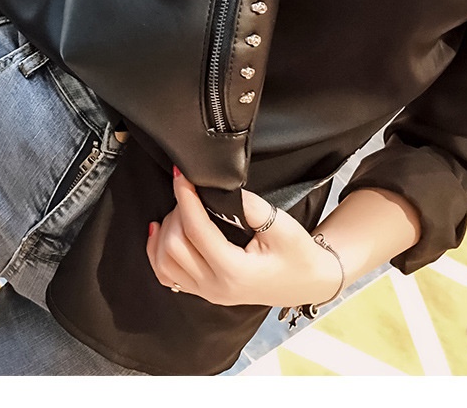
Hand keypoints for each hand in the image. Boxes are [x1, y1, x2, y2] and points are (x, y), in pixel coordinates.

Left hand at [146, 168, 341, 307]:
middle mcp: (215, 287)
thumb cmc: (298, 255)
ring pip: (164, 262)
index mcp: (234, 271)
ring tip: (182, 209)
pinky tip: (161, 231)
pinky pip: (167, 275)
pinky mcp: (204, 291)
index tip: (180, 174)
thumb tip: (219, 187)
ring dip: (166, 231)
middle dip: (176, 211)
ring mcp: (207, 292)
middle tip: (190, 191)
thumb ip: (248, 206)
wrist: (309, 281)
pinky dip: (157, 252)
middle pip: (174, 245)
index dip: (184, 197)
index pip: (196, 230)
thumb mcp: (280, 225)